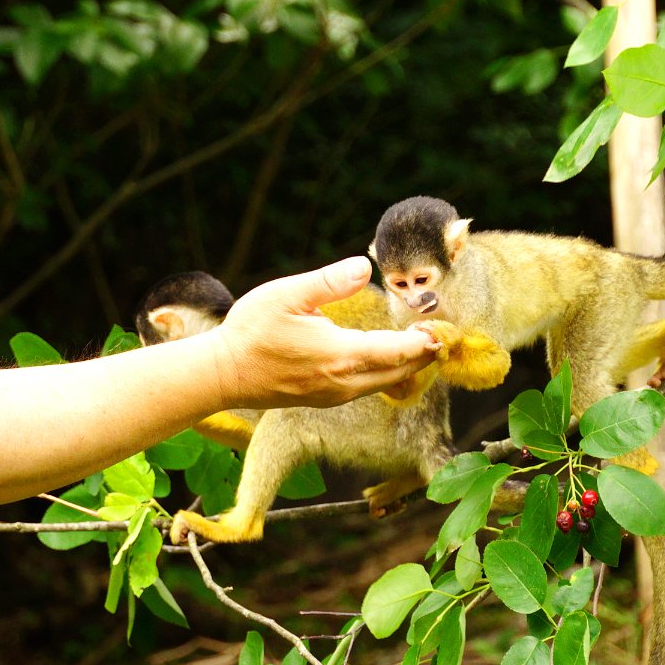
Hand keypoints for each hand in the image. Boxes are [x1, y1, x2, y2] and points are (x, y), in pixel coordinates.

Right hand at [212, 257, 439, 407]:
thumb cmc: (251, 332)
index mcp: (341, 355)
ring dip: (407, 365)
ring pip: (386, 383)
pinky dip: (387, 373)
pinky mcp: (325, 399)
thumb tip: (363, 266)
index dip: (425, 341)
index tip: (442, 329)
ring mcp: (335, 395)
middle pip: (400, 372)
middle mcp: (345, 382)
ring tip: (423, 344)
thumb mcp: (287, 295)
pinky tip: (389, 358)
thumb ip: (329, 281)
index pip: (399, 351)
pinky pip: (368, 388)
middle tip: (442, 334)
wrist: (222, 375)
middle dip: (424, 354)